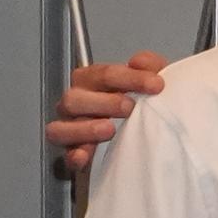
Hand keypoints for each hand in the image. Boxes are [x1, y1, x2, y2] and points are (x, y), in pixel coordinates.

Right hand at [50, 50, 169, 174]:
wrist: (152, 131)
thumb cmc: (145, 101)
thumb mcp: (153, 81)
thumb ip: (150, 65)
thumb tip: (139, 61)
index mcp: (92, 81)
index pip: (103, 74)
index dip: (130, 78)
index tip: (156, 84)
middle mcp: (77, 102)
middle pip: (74, 98)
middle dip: (103, 102)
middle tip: (129, 107)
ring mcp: (72, 127)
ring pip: (61, 126)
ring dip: (85, 128)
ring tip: (109, 129)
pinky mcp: (75, 151)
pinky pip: (66, 154)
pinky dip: (73, 155)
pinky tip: (83, 156)